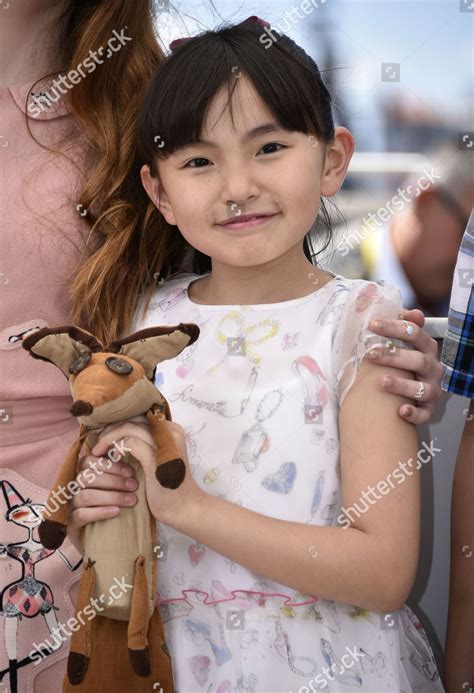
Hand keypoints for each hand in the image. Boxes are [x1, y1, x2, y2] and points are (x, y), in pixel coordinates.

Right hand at [67, 452, 137, 552]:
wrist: (104, 543)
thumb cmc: (114, 510)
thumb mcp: (116, 490)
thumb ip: (119, 475)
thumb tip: (136, 459)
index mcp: (82, 476)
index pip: (88, 461)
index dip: (109, 464)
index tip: (131, 472)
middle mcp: (72, 490)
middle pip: (86, 477)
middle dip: (114, 480)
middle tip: (134, 487)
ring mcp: (69, 507)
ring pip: (85, 496)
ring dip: (111, 496)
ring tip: (131, 500)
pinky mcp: (70, 525)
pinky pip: (81, 515)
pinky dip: (100, 512)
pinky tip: (116, 512)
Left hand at [90, 419, 205, 525]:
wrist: (183, 508)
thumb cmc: (168, 485)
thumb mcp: (159, 458)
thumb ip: (146, 443)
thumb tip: (118, 434)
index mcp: (171, 430)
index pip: (140, 416)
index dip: (121, 424)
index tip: (107, 436)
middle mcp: (170, 432)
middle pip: (133, 419)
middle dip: (111, 429)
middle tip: (99, 443)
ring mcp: (164, 443)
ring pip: (128, 428)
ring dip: (108, 438)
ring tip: (98, 450)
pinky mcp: (155, 458)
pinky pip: (128, 443)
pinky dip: (114, 448)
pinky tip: (109, 457)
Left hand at [367, 308, 442, 424]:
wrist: (405, 393)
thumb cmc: (400, 363)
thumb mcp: (399, 343)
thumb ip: (400, 325)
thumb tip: (408, 310)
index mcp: (426, 348)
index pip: (415, 332)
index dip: (394, 327)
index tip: (371, 325)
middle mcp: (432, 368)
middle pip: (418, 360)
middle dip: (394, 356)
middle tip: (370, 353)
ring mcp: (432, 389)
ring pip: (422, 388)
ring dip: (402, 384)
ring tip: (381, 381)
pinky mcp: (429, 409)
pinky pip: (425, 413)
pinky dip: (414, 413)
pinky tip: (400, 410)